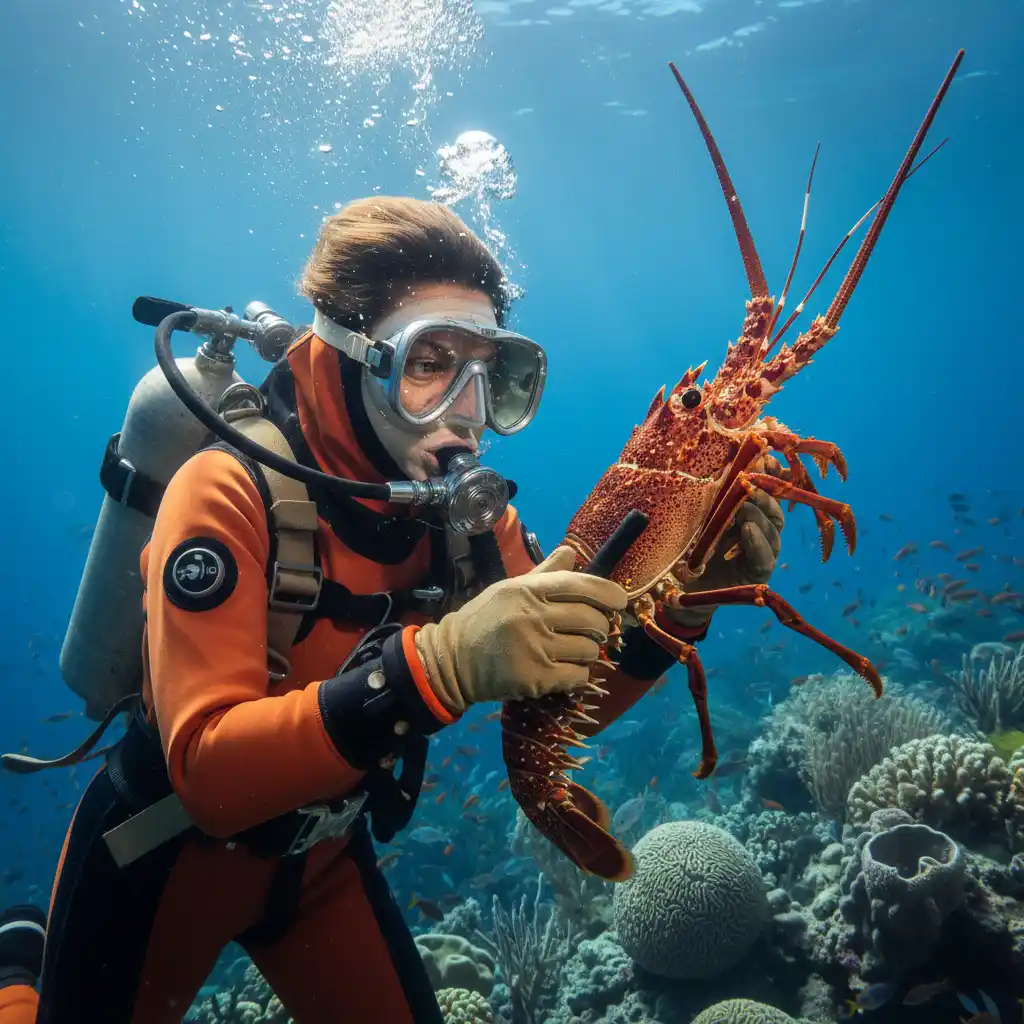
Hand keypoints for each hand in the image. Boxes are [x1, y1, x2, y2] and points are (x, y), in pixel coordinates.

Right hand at [414, 547, 626, 714]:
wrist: (452, 660)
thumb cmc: (484, 620)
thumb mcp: (509, 589)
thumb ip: (544, 573)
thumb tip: (572, 552)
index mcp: (527, 589)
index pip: (579, 585)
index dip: (608, 592)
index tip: (620, 601)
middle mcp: (532, 616)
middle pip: (591, 619)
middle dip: (600, 626)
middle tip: (592, 630)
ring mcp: (534, 648)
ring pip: (589, 649)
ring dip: (589, 652)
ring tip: (572, 651)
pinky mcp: (535, 679)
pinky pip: (578, 675)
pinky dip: (578, 674)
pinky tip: (565, 670)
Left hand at [666, 459, 784, 627]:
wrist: (681, 587)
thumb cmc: (688, 546)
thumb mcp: (699, 515)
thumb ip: (712, 494)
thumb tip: (719, 458)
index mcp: (749, 512)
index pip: (770, 489)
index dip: (770, 473)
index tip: (761, 456)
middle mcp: (761, 530)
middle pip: (774, 507)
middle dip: (763, 492)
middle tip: (749, 480)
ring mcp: (762, 552)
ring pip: (773, 529)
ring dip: (758, 513)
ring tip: (743, 506)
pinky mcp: (758, 574)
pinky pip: (764, 557)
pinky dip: (757, 541)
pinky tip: (747, 529)